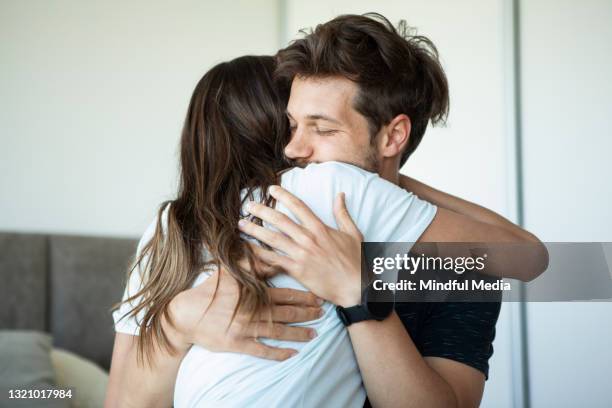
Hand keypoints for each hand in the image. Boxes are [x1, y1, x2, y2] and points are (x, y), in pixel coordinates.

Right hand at [166, 268, 322, 360]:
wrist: (186, 315)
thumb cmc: (210, 291)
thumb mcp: (230, 271)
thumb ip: (251, 264)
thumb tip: (269, 253)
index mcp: (254, 293)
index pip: (285, 295)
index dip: (304, 297)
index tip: (318, 297)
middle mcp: (254, 312)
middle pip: (287, 313)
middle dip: (307, 314)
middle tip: (322, 314)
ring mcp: (247, 330)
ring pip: (279, 332)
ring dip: (298, 333)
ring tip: (314, 334)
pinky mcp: (238, 344)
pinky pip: (262, 350)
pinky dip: (278, 353)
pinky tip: (292, 354)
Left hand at [238, 185, 363, 306]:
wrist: (355, 287)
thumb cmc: (356, 261)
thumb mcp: (353, 233)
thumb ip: (343, 214)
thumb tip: (340, 195)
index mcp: (320, 228)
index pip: (298, 205)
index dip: (283, 195)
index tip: (271, 189)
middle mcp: (308, 239)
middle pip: (279, 219)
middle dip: (262, 210)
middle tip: (248, 205)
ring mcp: (301, 254)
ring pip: (272, 238)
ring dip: (254, 230)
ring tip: (241, 224)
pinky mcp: (296, 270)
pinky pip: (273, 260)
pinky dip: (258, 254)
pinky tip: (247, 250)